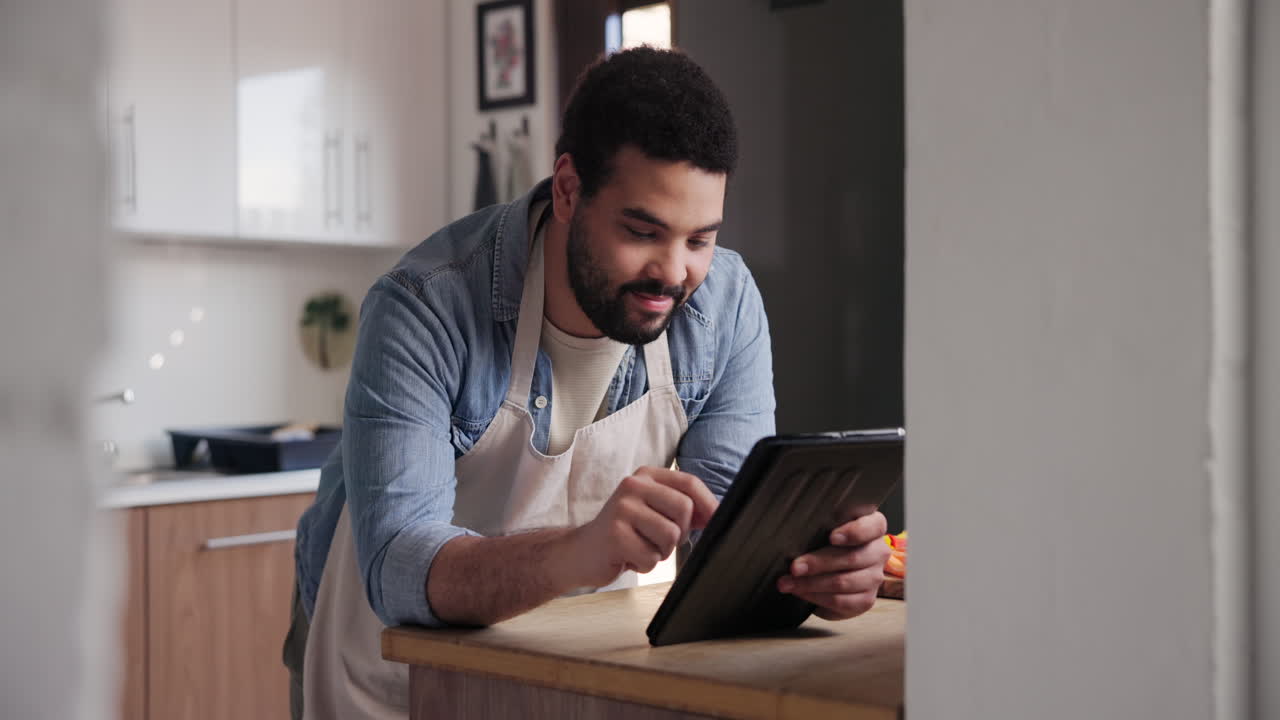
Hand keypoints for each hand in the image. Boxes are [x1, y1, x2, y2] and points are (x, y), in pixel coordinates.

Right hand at [566, 467, 717, 588]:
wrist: (582, 551)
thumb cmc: (625, 533)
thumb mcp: (653, 511)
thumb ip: (683, 508)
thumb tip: (717, 515)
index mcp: (646, 476)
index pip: (689, 483)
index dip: (708, 505)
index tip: (714, 522)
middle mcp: (633, 486)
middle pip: (684, 509)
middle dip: (679, 533)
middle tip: (657, 540)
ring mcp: (622, 508)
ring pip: (670, 535)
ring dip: (660, 552)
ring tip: (640, 547)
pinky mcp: (615, 534)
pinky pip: (651, 557)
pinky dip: (644, 564)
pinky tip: (628, 556)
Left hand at [776, 511, 890, 620]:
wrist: (829, 572)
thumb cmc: (825, 543)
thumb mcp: (824, 529)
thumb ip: (819, 526)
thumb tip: (792, 533)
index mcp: (873, 527)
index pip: (873, 526)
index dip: (854, 532)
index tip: (832, 537)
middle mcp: (879, 551)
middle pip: (852, 558)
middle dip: (818, 563)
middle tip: (794, 567)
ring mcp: (875, 578)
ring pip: (843, 581)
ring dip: (811, 583)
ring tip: (787, 582)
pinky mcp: (866, 600)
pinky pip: (839, 600)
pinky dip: (815, 596)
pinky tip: (799, 592)